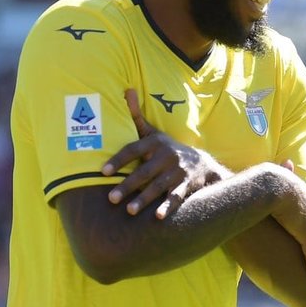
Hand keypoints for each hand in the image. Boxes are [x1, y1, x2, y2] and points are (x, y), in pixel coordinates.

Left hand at [102, 89, 226, 217]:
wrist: (202, 164)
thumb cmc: (168, 150)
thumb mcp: (154, 132)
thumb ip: (136, 115)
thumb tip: (127, 89)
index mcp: (156, 143)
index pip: (133, 150)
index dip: (118, 160)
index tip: (103, 171)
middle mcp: (167, 156)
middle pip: (145, 171)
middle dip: (128, 185)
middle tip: (110, 198)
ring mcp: (178, 171)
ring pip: (158, 186)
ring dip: (144, 199)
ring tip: (129, 211)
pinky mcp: (187, 185)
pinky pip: (176, 197)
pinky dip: (168, 207)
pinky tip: (158, 217)